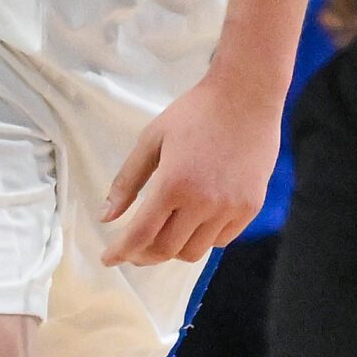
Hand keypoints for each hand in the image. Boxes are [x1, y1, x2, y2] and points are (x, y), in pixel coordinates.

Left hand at [99, 71, 276, 265]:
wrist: (246, 96)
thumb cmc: (194, 113)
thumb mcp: (152, 139)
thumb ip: (127, 181)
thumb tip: (106, 216)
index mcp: (174, 184)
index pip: (142, 234)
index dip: (121, 252)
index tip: (108, 260)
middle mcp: (203, 203)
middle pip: (168, 250)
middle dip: (144, 255)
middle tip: (132, 250)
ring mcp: (230, 208)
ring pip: (195, 251)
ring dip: (173, 249)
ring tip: (162, 235)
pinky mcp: (250, 208)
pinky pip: (221, 240)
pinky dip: (201, 239)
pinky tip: (192, 224)